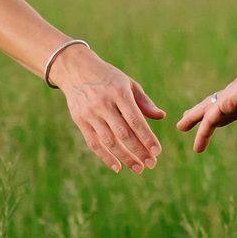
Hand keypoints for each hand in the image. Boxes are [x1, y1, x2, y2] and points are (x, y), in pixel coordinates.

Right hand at [50, 44, 165, 172]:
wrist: (75, 69)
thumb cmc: (108, 78)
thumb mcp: (127, 83)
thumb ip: (144, 102)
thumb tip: (161, 116)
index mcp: (119, 93)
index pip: (135, 120)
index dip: (147, 137)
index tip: (157, 151)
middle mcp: (103, 104)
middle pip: (123, 133)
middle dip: (139, 151)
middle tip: (151, 164)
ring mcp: (90, 113)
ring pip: (109, 141)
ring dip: (125, 157)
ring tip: (138, 168)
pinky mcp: (80, 120)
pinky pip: (93, 143)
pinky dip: (105, 157)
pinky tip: (117, 167)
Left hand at [174, 56, 236, 153]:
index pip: (236, 109)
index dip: (225, 117)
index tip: (216, 122)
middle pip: (217, 106)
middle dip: (203, 113)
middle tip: (189, 119)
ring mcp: (234, 96)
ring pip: (209, 109)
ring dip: (195, 117)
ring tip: (181, 125)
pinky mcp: (230, 100)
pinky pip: (211, 119)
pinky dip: (203, 131)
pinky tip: (198, 144)